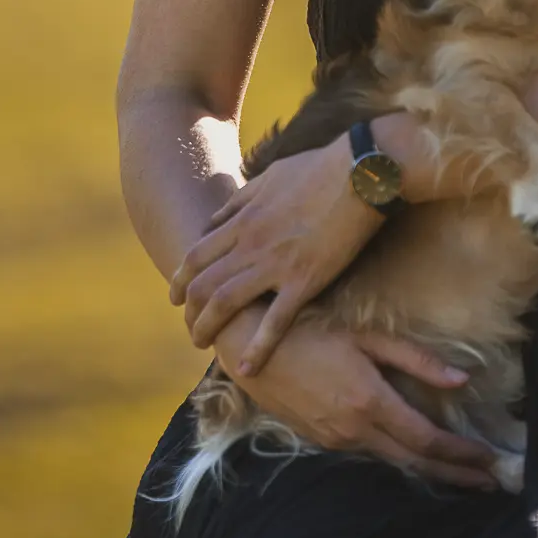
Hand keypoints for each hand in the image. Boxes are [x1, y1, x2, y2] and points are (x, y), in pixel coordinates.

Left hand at [169, 135, 382, 372]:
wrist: (360, 173)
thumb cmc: (319, 169)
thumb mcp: (269, 176)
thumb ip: (240, 201)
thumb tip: (217, 218)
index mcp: (243, 219)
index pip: (195, 257)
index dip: (180, 281)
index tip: (177, 297)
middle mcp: (251, 244)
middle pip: (203, 285)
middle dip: (190, 312)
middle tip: (191, 329)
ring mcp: (275, 264)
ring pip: (226, 304)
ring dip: (209, 329)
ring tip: (205, 345)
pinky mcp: (305, 280)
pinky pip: (275, 322)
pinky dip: (258, 348)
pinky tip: (248, 368)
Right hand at [211, 309, 499, 490]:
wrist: (252, 349)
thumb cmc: (311, 332)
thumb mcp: (366, 337)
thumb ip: (416, 360)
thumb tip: (463, 379)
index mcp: (370, 402)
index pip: (427, 441)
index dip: (462, 455)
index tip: (490, 462)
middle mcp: (355, 430)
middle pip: (415, 463)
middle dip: (455, 475)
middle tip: (491, 484)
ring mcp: (336, 441)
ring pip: (392, 463)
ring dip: (429, 470)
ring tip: (461, 474)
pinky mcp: (321, 441)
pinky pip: (369, 455)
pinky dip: (399, 460)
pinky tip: (414, 457)